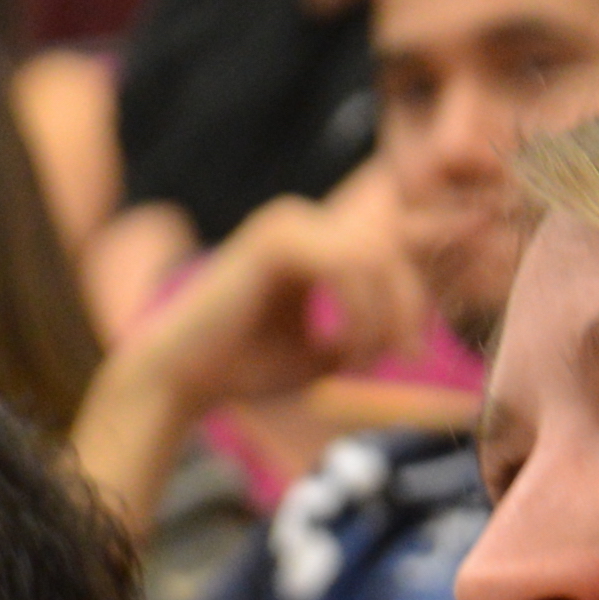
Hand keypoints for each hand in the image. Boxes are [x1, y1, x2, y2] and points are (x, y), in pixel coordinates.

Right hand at [127, 187, 430, 415]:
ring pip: (376, 255)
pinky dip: (358, 312)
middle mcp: (302, 222)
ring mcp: (287, 223)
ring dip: (384, 316)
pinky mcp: (275, 240)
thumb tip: (414, 338)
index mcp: (315, 241)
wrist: (182, 378)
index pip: (392, 251)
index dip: (415, 298)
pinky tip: (341, 349)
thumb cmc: (246, 369)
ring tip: (363, 361)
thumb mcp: (326, 353)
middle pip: (393, 247)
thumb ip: (368, 334)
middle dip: (410, 306)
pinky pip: (346, 265)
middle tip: (407, 358)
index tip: (413, 354)